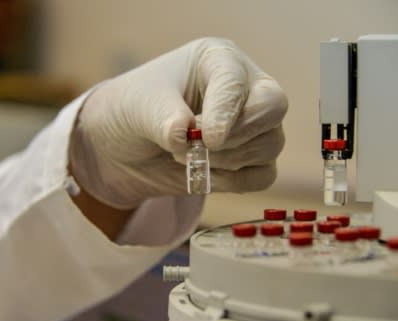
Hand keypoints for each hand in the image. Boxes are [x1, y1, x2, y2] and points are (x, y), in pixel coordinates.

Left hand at [70, 37, 287, 208]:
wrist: (125, 147)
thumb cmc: (134, 110)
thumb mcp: (138, 105)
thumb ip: (164, 118)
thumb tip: (186, 135)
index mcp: (219, 60)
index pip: (238, 82)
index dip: (225, 113)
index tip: (205, 139)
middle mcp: (244, 88)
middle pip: (272, 108)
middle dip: (236, 136)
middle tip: (198, 147)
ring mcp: (252, 125)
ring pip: (269, 145)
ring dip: (226, 160)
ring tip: (185, 156)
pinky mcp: (250, 160)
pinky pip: (263, 175)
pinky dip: (234, 181)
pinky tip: (204, 174)